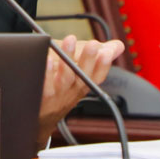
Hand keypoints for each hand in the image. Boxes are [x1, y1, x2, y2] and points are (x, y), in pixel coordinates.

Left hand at [36, 35, 125, 149]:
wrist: (41, 116)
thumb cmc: (62, 90)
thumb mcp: (81, 74)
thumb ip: (96, 58)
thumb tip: (118, 46)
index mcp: (84, 83)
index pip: (99, 75)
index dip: (104, 65)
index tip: (107, 52)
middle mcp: (73, 90)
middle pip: (84, 75)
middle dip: (89, 59)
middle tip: (93, 44)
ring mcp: (59, 94)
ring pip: (66, 78)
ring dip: (68, 61)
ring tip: (69, 42)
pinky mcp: (43, 97)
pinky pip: (45, 87)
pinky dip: (47, 74)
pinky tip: (47, 60)